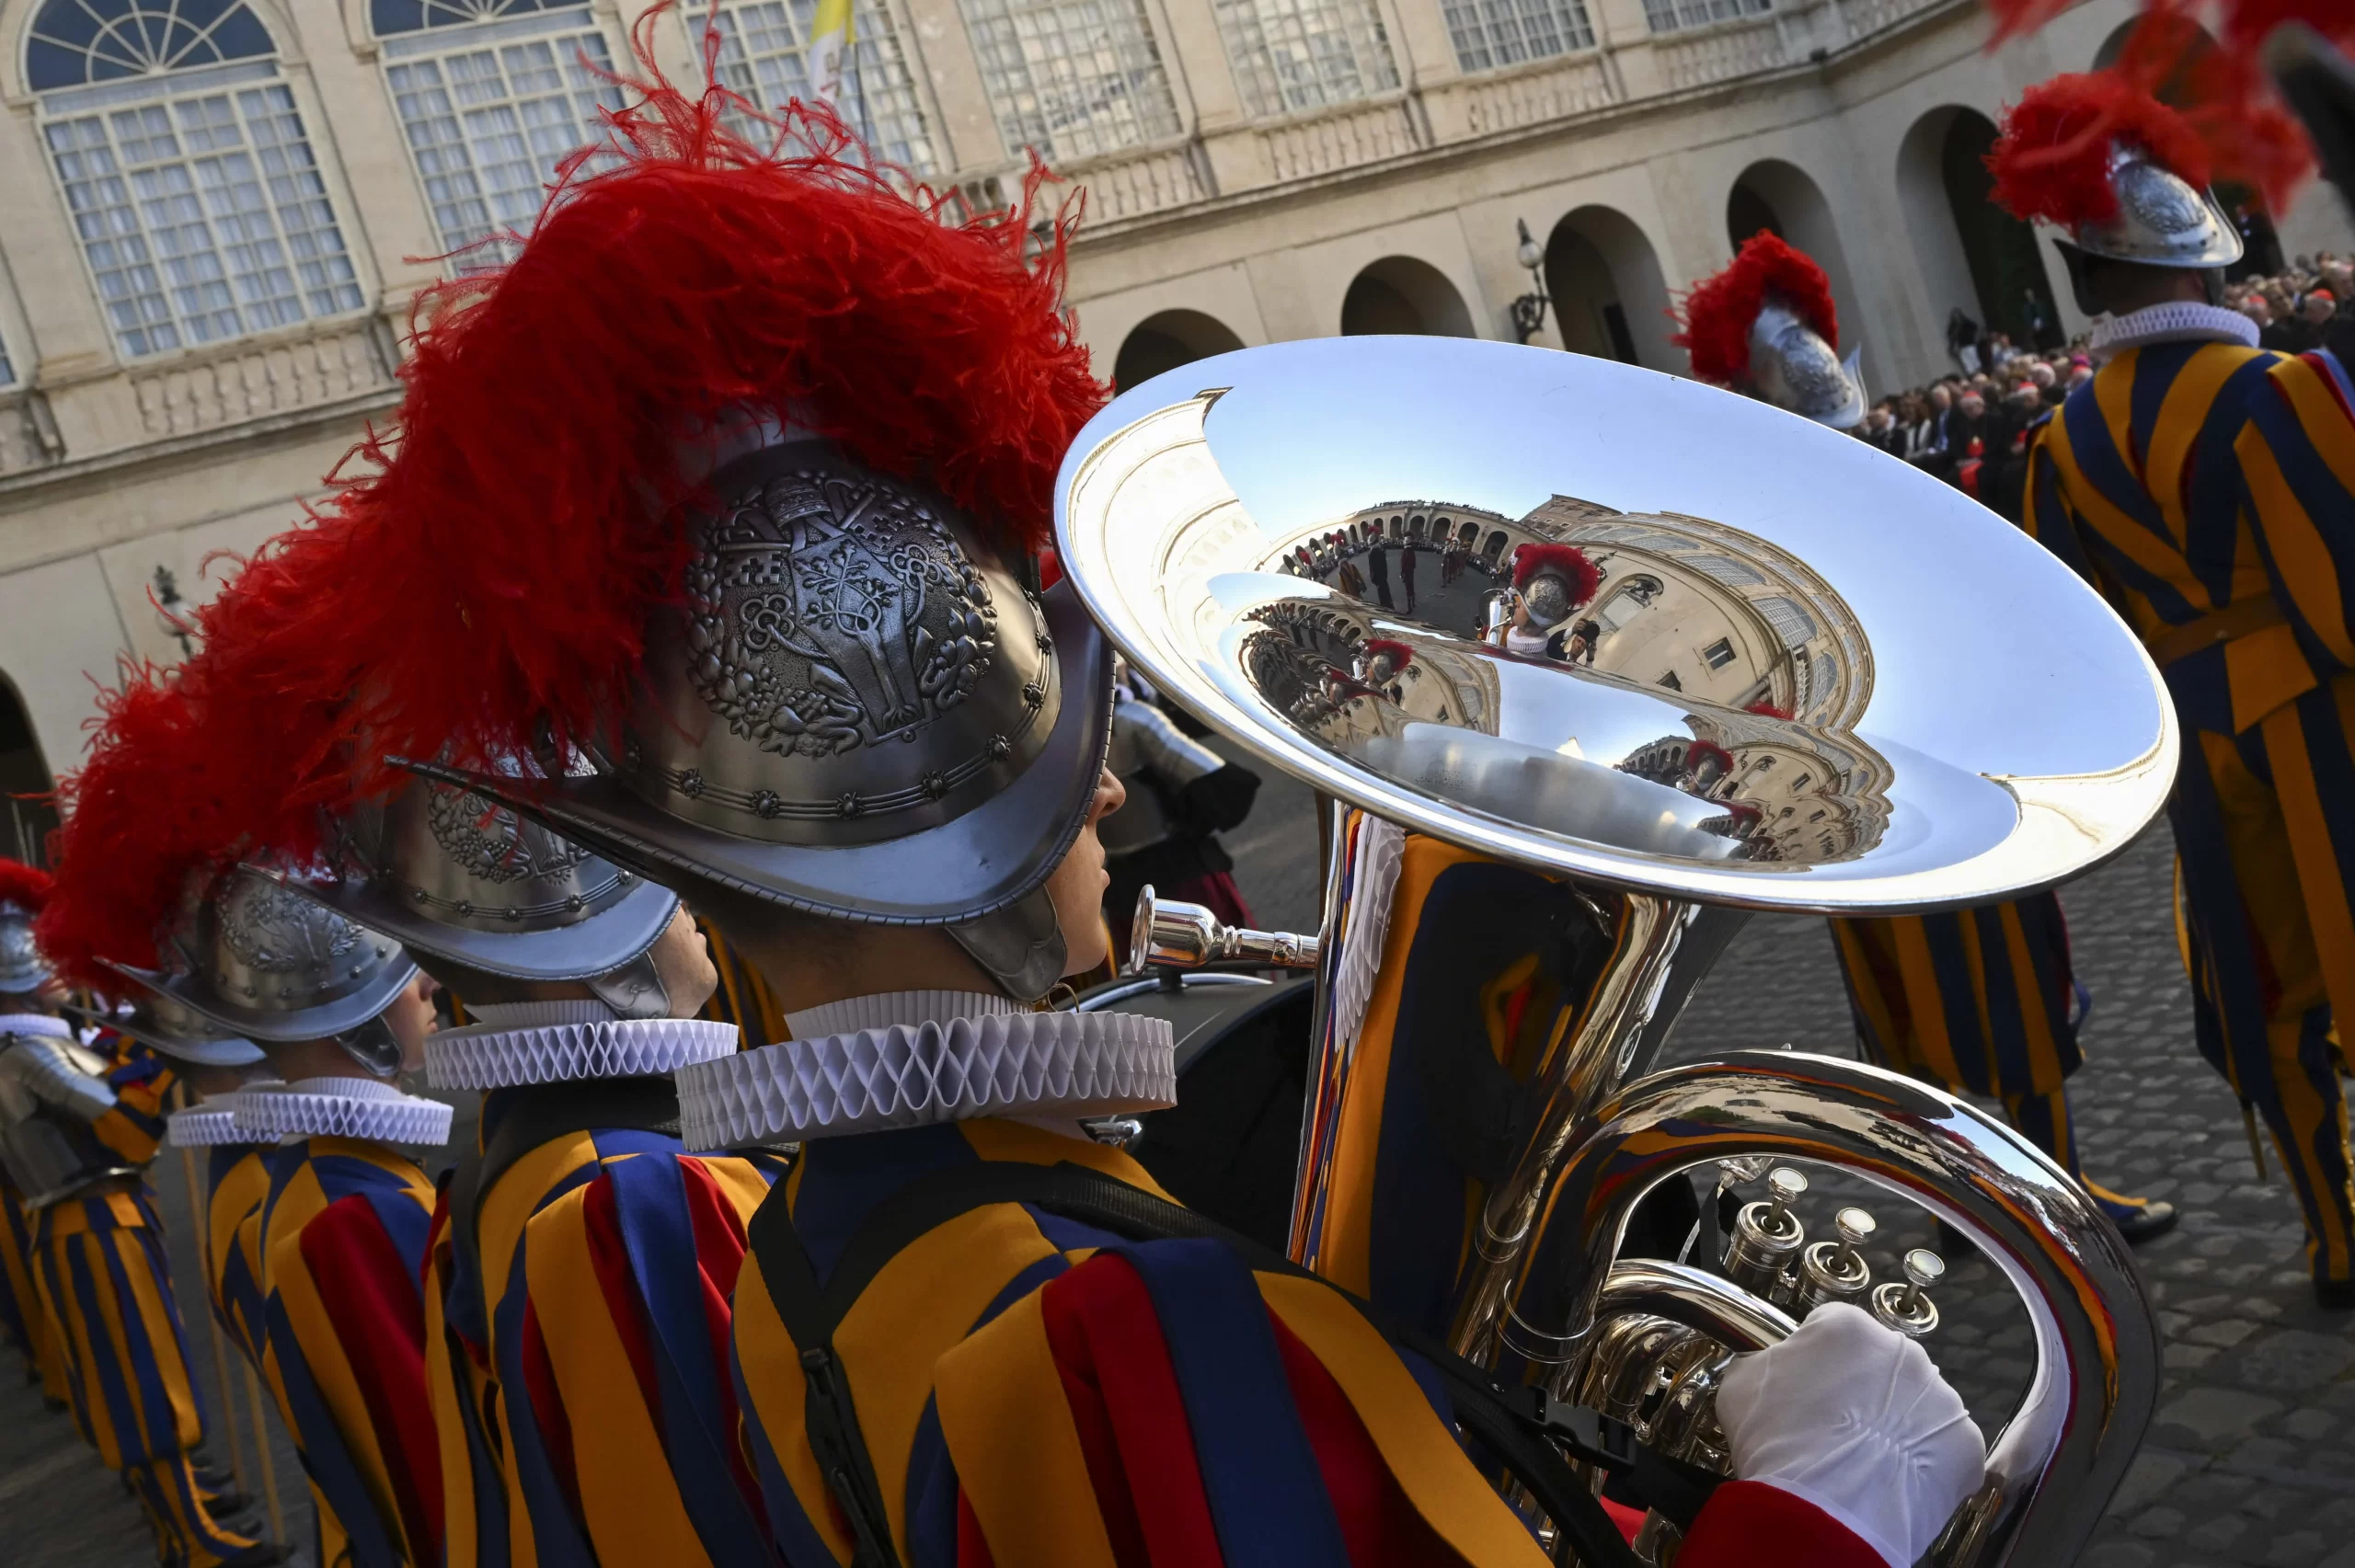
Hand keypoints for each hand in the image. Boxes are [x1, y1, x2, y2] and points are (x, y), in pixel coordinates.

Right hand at [1715, 1303, 1984, 1567]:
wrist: (1826, 1512)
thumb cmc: (1781, 1446)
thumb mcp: (1740, 1386)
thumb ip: (1762, 1363)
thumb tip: (1770, 1369)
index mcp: (1847, 1326)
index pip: (1830, 1328)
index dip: (1813, 1361)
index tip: (1805, 1390)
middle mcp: (1902, 1351)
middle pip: (1879, 1364)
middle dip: (1861, 1390)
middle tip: (1833, 1428)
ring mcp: (1941, 1398)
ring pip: (1915, 1404)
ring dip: (1895, 1424)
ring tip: (1862, 1461)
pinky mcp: (1965, 1444)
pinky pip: (1943, 1448)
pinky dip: (1924, 1463)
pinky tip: (1892, 1481)